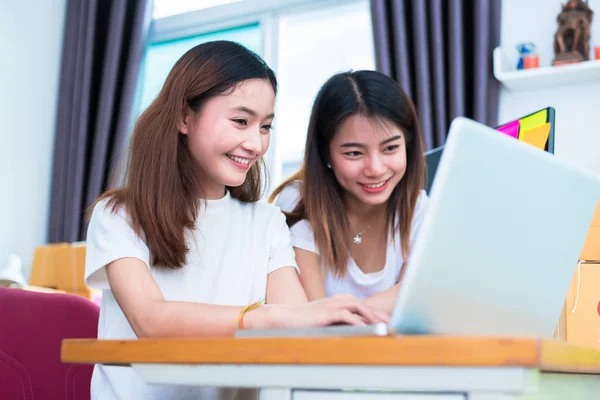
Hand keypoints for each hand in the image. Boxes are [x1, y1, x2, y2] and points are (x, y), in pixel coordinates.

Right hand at [248, 294, 388, 329]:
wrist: (288, 317)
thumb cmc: (306, 319)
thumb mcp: (326, 317)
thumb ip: (340, 319)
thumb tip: (354, 328)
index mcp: (340, 299)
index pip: (362, 305)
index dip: (376, 312)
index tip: (387, 320)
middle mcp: (339, 299)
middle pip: (364, 305)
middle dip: (378, 314)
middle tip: (390, 323)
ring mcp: (333, 305)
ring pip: (359, 308)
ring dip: (372, 316)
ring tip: (382, 325)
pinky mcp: (328, 313)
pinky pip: (347, 316)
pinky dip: (358, 321)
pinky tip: (366, 327)